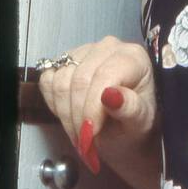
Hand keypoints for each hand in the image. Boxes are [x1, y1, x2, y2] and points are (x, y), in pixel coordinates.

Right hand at [37, 35, 159, 174]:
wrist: (124, 129)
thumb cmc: (135, 124)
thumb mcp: (140, 123)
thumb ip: (130, 109)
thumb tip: (111, 96)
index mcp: (133, 57)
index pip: (104, 76)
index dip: (92, 108)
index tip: (90, 134)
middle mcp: (108, 47)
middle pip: (79, 79)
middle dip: (78, 116)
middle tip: (84, 141)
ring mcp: (84, 52)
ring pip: (60, 81)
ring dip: (65, 114)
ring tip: (79, 133)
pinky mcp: (64, 61)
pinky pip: (47, 80)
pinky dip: (54, 103)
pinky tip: (70, 114)